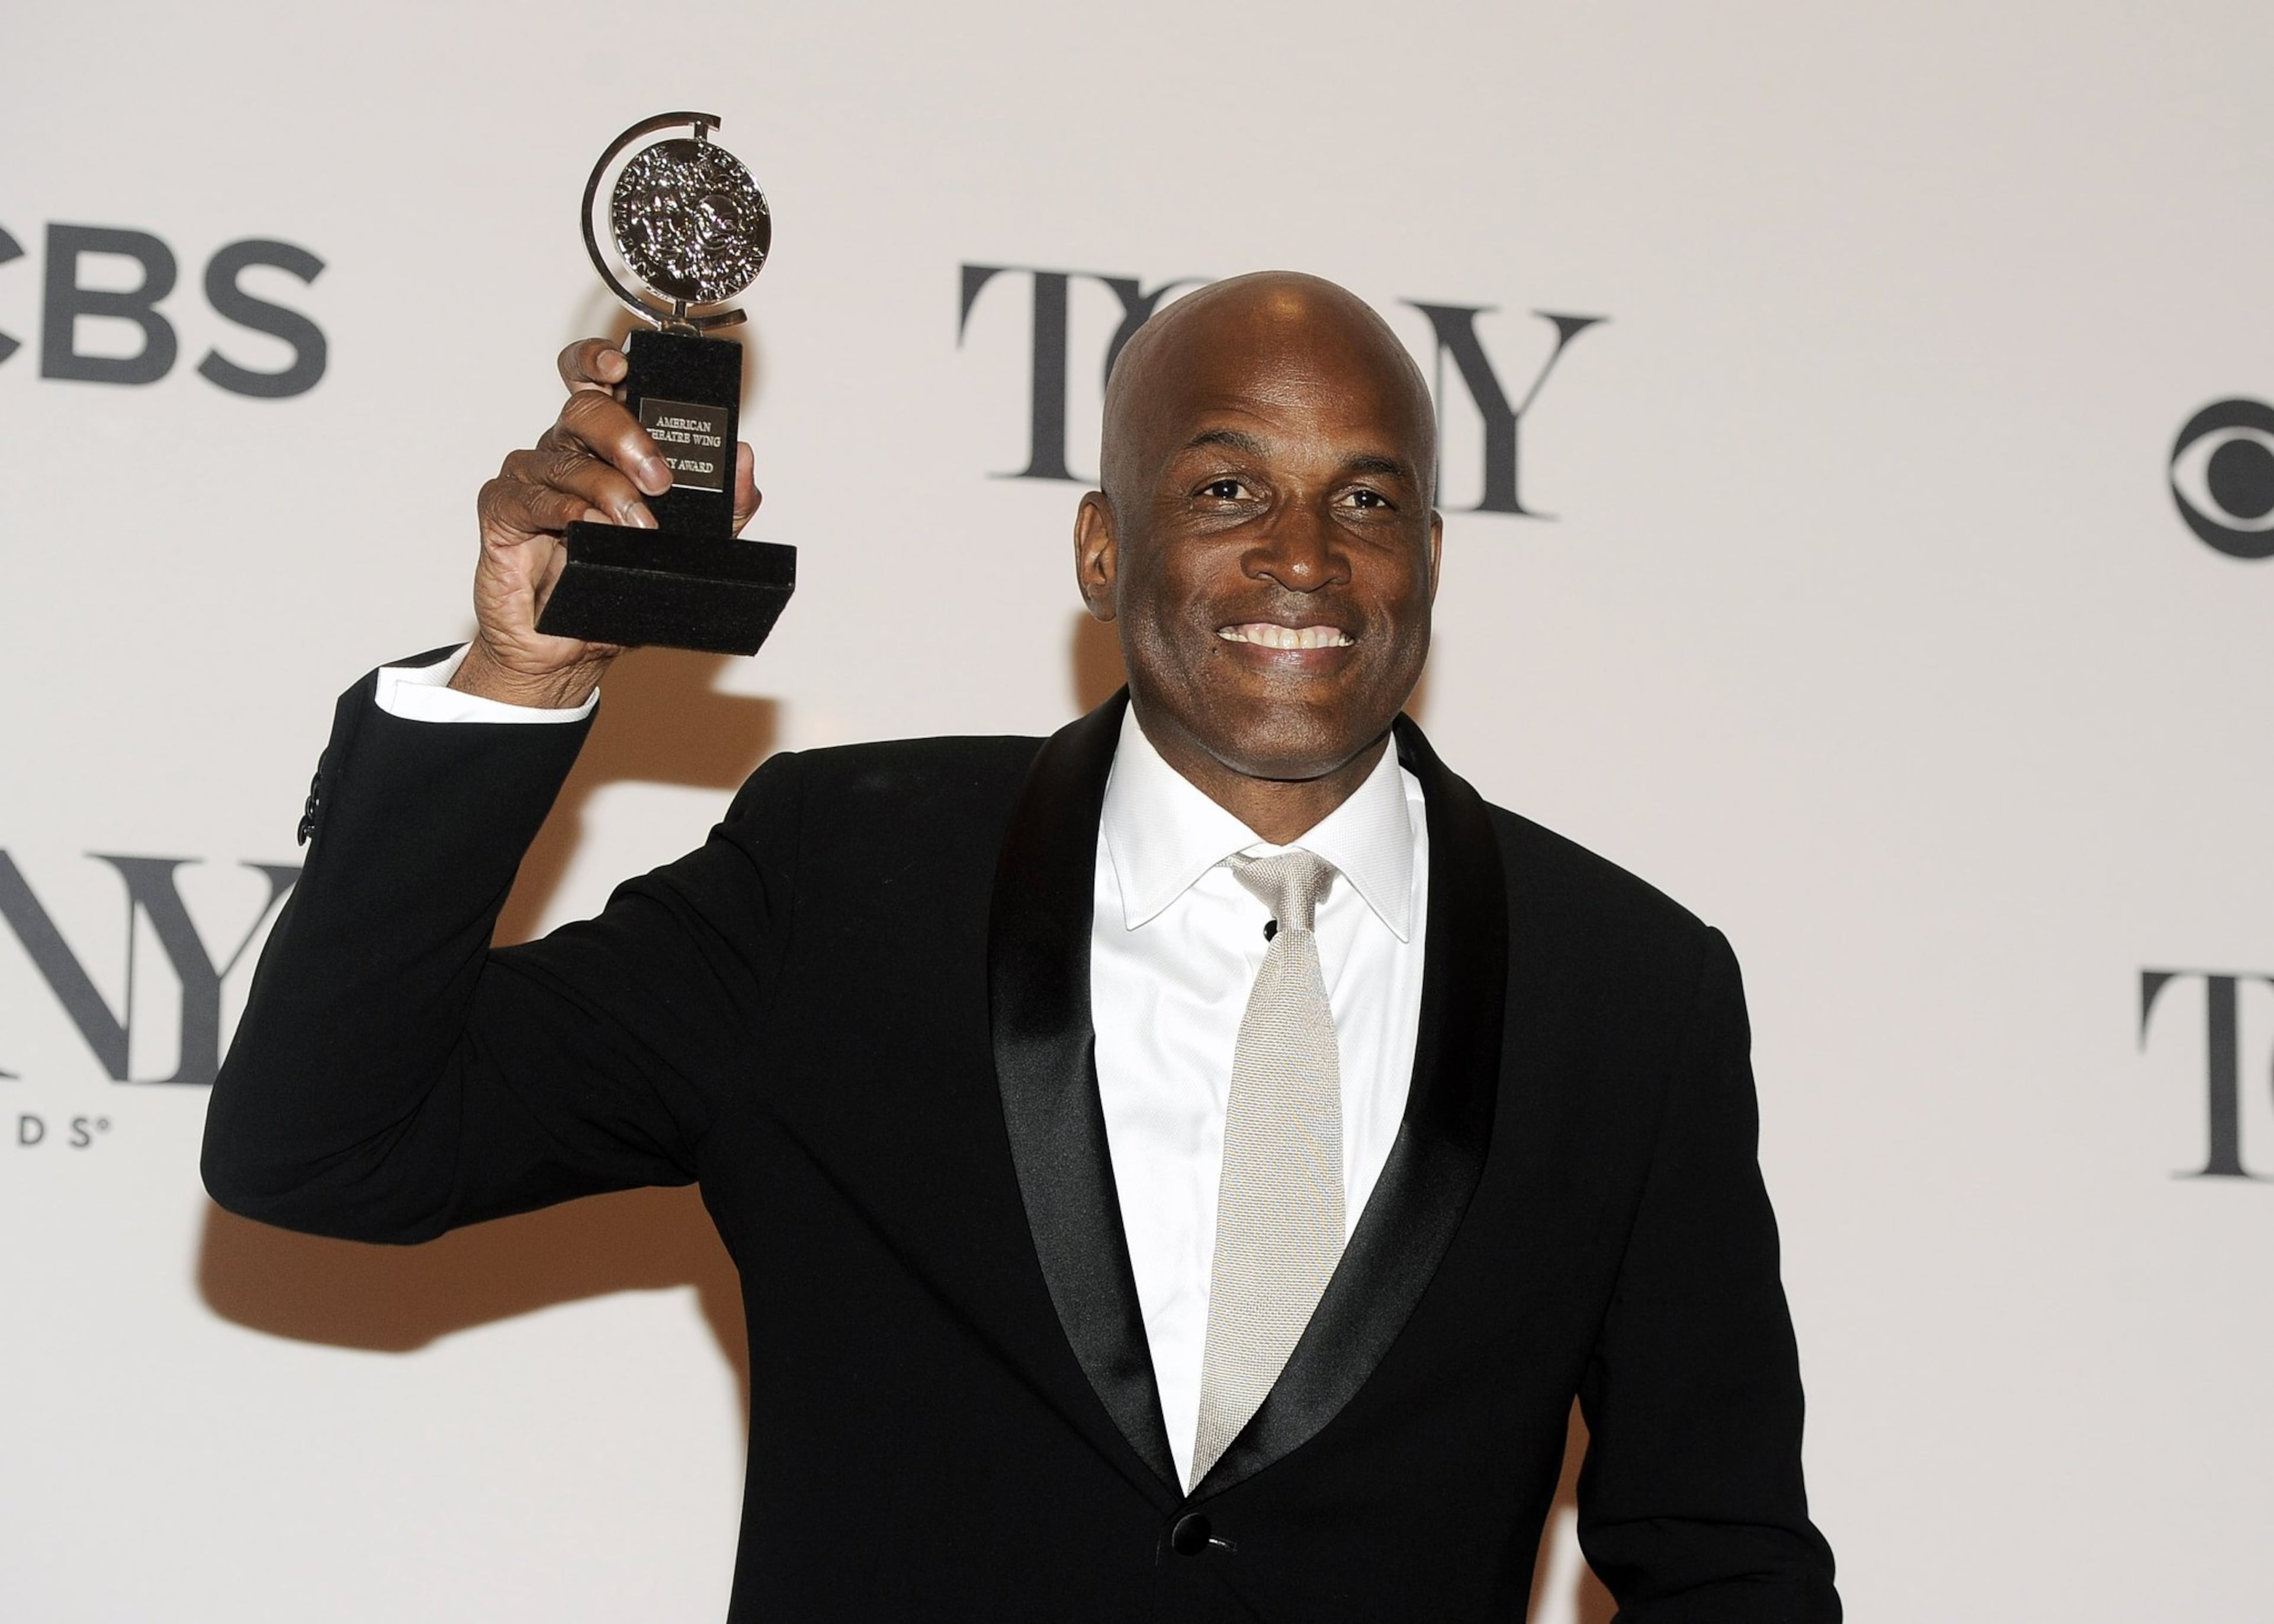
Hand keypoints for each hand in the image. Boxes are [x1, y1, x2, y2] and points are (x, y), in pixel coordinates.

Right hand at [455, 338, 763, 707]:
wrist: (571, 649)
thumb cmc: (619, 585)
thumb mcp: (690, 549)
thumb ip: (725, 508)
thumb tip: (745, 459)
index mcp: (603, 446)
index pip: (593, 380)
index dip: (599, 360)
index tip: (621, 366)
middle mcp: (565, 452)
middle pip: (584, 409)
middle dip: (626, 435)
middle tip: (657, 477)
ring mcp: (531, 480)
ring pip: (565, 459)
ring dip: (608, 491)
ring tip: (638, 527)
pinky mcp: (502, 513)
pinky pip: (529, 498)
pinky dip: (563, 511)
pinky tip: (584, 528)